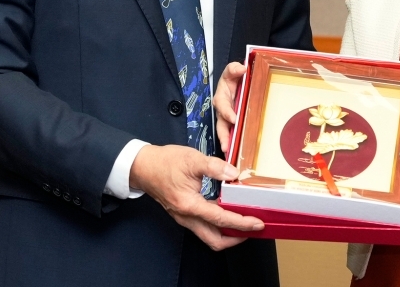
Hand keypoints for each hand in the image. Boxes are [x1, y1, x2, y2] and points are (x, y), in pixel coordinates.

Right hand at [129, 144, 263, 249]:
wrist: (142, 166)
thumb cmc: (164, 162)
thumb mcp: (191, 159)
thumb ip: (214, 167)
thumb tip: (234, 174)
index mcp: (189, 205)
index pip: (221, 219)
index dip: (242, 222)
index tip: (257, 223)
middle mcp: (186, 217)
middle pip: (215, 240)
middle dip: (236, 238)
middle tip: (253, 228)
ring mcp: (184, 217)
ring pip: (209, 235)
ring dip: (228, 232)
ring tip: (244, 222)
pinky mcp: (184, 213)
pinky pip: (204, 226)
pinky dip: (218, 224)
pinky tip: (228, 212)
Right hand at [213, 62, 245, 149]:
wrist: (238, 82)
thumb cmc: (233, 78)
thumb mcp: (231, 71)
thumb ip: (234, 69)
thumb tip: (242, 68)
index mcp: (222, 97)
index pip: (222, 105)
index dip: (227, 112)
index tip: (234, 119)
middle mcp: (223, 110)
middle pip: (221, 123)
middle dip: (223, 135)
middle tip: (226, 145)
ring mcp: (228, 118)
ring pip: (225, 131)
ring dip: (227, 142)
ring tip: (230, 152)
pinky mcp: (233, 124)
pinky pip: (232, 133)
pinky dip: (234, 142)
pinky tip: (238, 151)